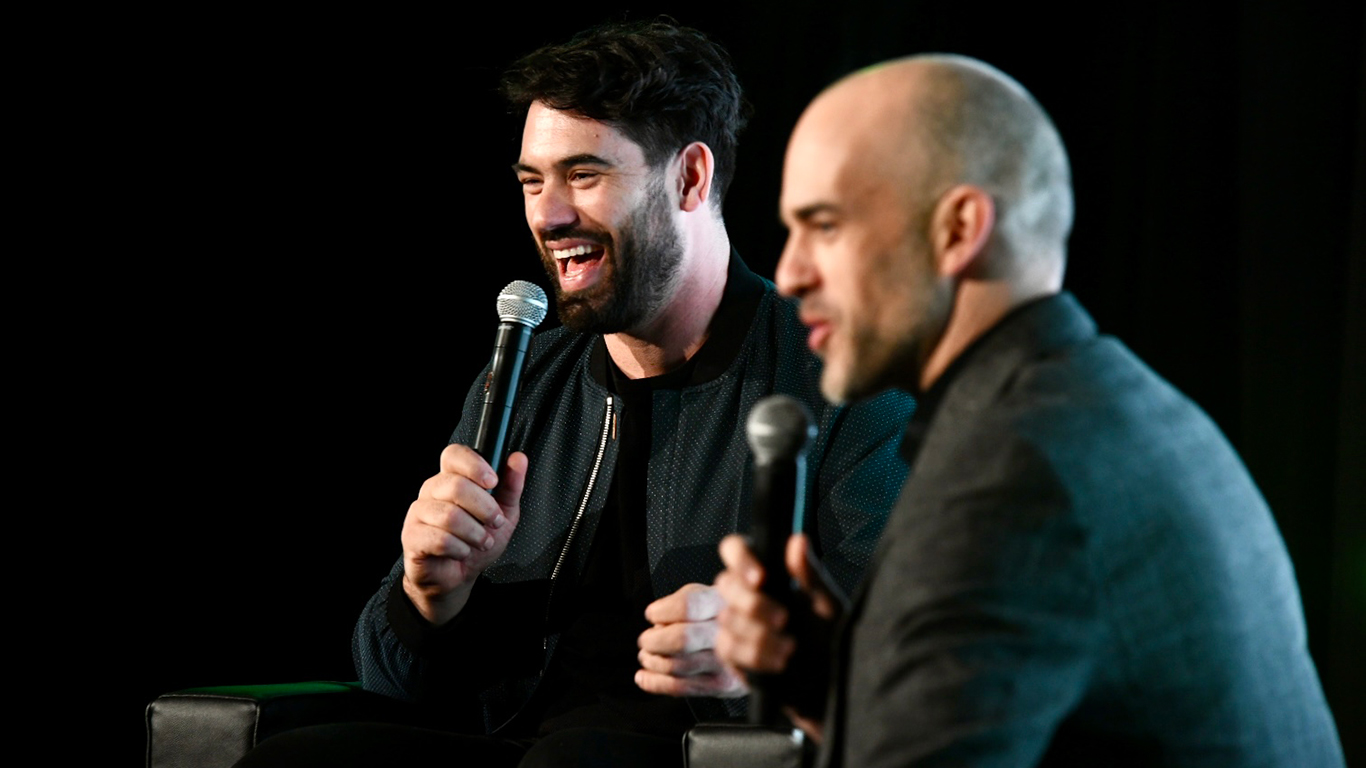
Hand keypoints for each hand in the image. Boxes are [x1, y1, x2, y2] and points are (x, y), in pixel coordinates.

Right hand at [401, 444, 526, 625]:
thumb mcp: (504, 514)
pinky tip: (462, 551)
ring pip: (449, 515)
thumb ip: (511, 487)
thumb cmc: (476, 542)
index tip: (493, 482)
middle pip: (456, 485)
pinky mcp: (412, 537)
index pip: (454, 454)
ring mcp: (419, 513)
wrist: (457, 577)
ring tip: (481, 541)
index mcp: (452, 479)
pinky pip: (438, 539)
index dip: (474, 465)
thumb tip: (519, 459)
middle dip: (484, 508)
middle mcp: (432, 491)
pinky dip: (459, 548)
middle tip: (494, 522)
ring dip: (474, 533)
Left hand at [635, 583, 747, 697]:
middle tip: (646, 640)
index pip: (687, 606)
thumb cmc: (720, 614)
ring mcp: (728, 662)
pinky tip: (644, 675)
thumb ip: (681, 601)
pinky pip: (681, 688)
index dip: (661, 611)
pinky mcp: (724, 685)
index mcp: (723, 603)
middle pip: (681, 639)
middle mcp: (730, 632)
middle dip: (653, 641)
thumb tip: (656, 618)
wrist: (756, 639)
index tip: (652, 614)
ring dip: (652, 661)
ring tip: (648, 655)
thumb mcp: (706, 593)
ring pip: (677, 666)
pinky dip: (654, 682)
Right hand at [714, 533, 839, 737]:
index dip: (741, 559)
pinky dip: (755, 655)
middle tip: (783, 618)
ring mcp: (737, 624)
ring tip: (790, 647)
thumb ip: (810, 574)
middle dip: (753, 604)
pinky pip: (728, 647)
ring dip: (760, 635)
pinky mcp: (732, 653)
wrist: (829, 687)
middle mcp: (748, 596)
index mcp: (769, 576)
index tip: (760, 578)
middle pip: (725, 583)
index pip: (736, 550)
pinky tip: (778, 662)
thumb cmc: (831, 642)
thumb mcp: (827, 606)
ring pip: (726, 618)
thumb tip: (797, 540)